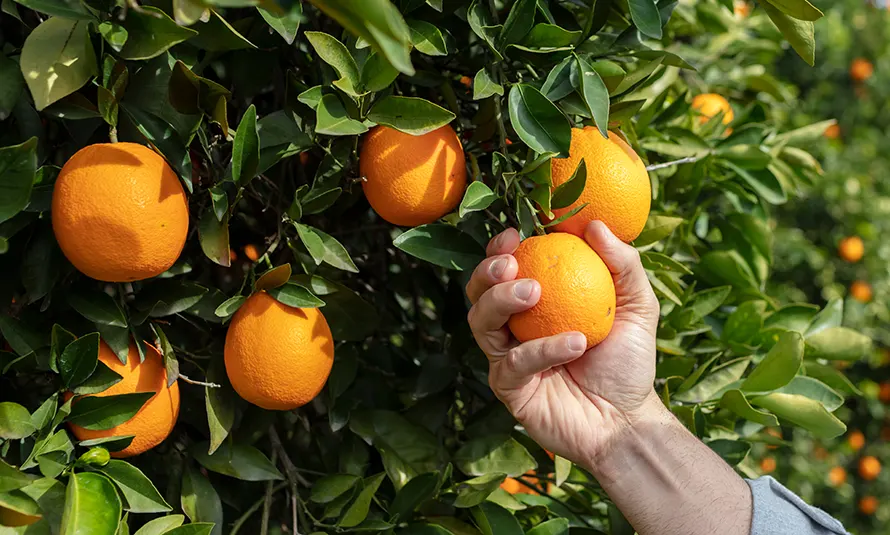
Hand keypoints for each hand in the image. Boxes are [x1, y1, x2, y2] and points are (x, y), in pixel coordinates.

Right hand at [466, 221, 660, 469]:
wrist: (627, 420)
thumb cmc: (628, 360)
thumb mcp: (637, 305)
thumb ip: (623, 264)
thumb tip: (596, 225)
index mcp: (535, 304)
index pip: (505, 270)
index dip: (500, 249)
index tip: (516, 234)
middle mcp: (513, 328)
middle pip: (478, 292)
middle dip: (487, 272)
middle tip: (512, 264)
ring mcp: (507, 358)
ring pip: (481, 323)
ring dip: (502, 301)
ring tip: (535, 291)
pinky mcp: (509, 389)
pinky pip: (513, 363)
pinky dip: (542, 349)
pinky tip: (575, 342)